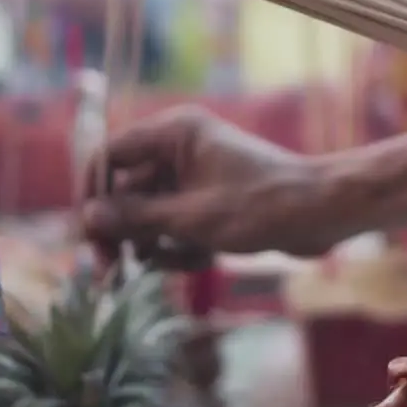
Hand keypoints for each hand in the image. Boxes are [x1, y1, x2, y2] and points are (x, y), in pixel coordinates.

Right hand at [81, 106, 343, 266]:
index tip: (83, 235)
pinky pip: (176, 226)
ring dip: (157, 244)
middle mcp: (180, 148)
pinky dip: (183, 247)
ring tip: (179, 260)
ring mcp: (195, 176)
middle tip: (109, 273)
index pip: (109, 156)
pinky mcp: (209, 202)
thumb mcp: (192, 218)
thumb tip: (87, 219)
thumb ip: (136, 219)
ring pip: (150, 215)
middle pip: (125, 191)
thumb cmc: (262, 206)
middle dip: (122, 232)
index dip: (91, 194)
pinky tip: (205, 259)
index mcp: (174, 132)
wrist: (322, 214)